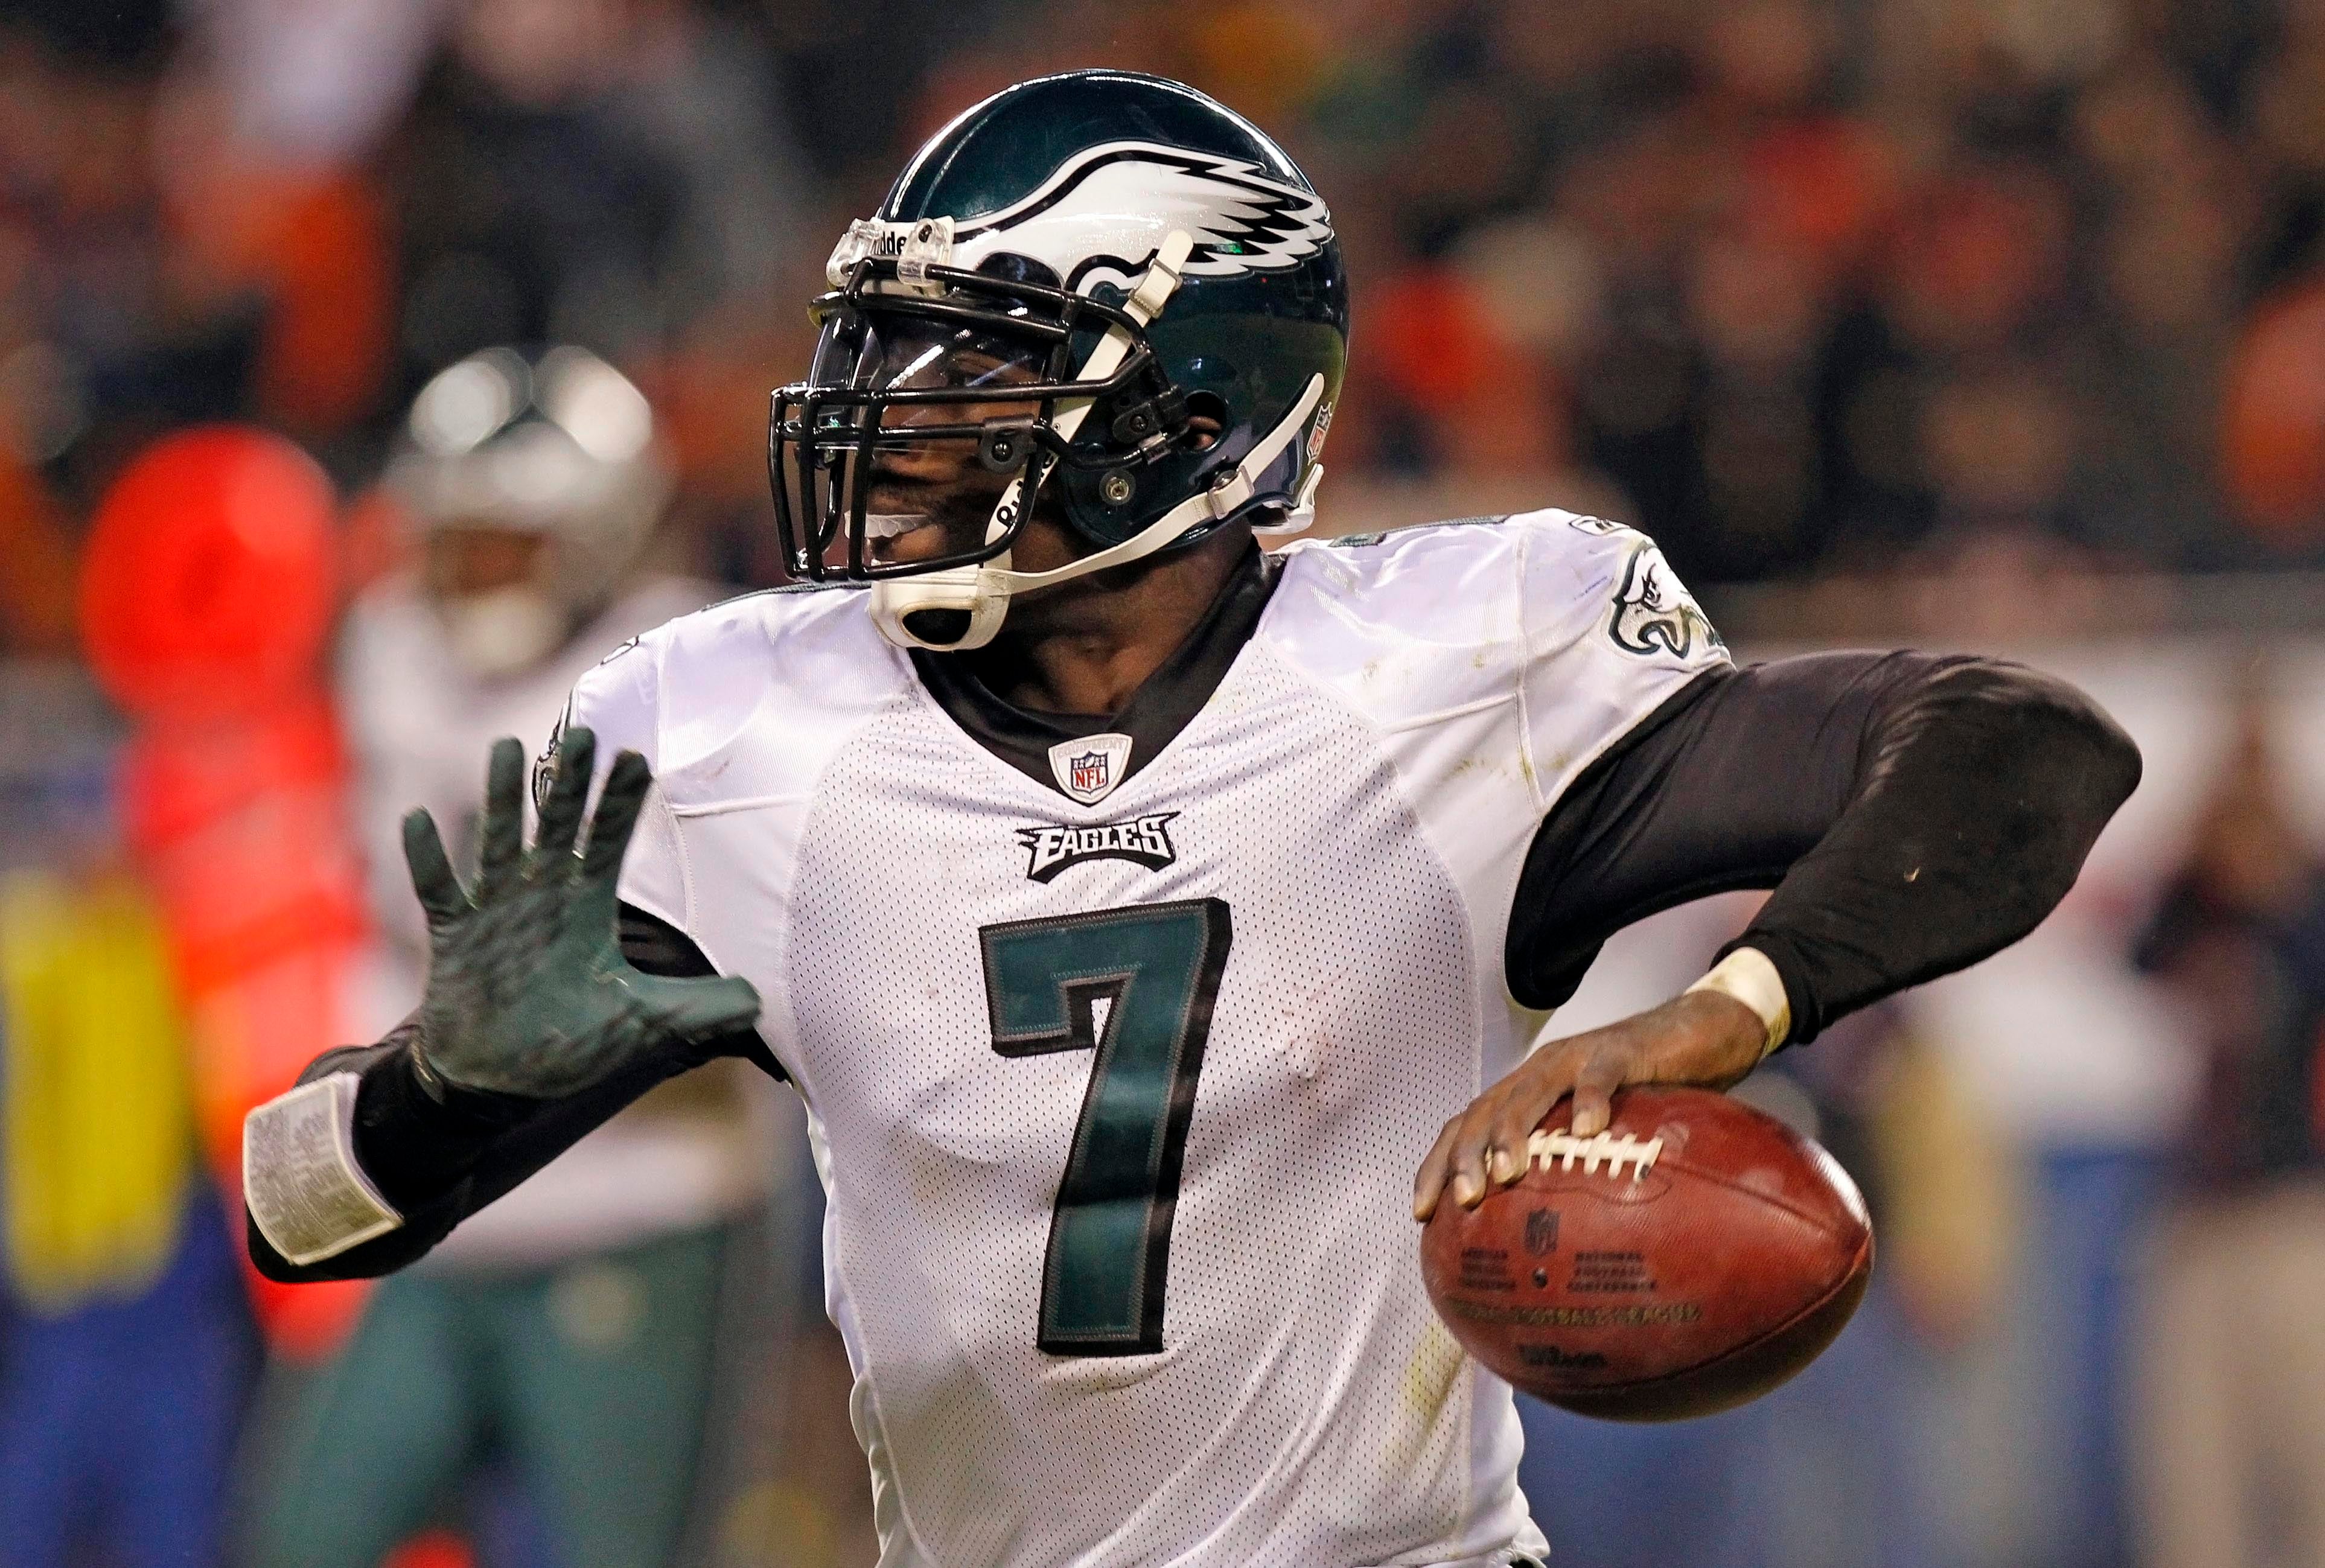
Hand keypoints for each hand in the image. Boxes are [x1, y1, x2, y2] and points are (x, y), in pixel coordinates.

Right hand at [402, 730, 762, 1097]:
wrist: (499, 1081)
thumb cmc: (569, 1043)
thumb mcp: (641, 1024)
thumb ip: (697, 1008)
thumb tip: (760, 1004)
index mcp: (586, 908)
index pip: (609, 843)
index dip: (621, 803)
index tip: (637, 758)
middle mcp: (541, 897)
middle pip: (557, 827)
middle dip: (570, 783)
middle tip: (584, 731)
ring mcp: (494, 911)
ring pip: (498, 842)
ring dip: (501, 799)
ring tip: (507, 748)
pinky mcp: (453, 935)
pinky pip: (439, 890)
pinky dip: (427, 859)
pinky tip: (418, 819)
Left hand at [1411, 990, 1765, 1220]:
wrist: (1694, 1034)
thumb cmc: (1642, 1094)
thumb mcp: (1598, 1136)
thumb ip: (1570, 1170)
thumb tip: (1554, 1243)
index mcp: (1524, 1093)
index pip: (1464, 1125)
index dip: (1438, 1165)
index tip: (1422, 1213)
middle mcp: (1539, 1072)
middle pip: (1484, 1111)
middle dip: (1465, 1156)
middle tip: (1462, 1201)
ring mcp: (1575, 1058)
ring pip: (1530, 1091)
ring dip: (1512, 1132)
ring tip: (1505, 1173)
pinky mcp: (1618, 1052)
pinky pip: (1599, 1075)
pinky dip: (1590, 1100)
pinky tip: (1588, 1131)